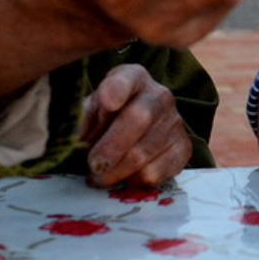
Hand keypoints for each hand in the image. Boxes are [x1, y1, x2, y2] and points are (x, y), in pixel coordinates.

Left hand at [80, 64, 191, 186]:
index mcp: (133, 78)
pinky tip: (123, 177)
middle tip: (93, 165)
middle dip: (111, 148)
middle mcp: (159, 95)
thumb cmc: (108, 118)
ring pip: (144, 153)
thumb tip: (74, 138)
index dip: (117, 89)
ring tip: (99, 177)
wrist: (138, 130)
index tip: (107, 101)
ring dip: (116, 172)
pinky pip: (156, 172)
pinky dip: (134, 181)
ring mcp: (175, 121)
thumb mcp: (91, 110)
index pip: (127, 79)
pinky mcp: (183, 148)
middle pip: (138, 119)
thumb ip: (81, 118)